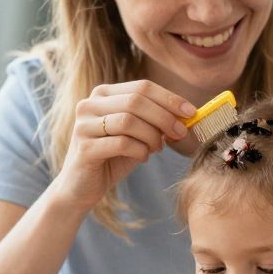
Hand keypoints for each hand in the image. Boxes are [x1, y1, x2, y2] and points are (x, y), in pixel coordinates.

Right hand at [50, 81, 196, 211]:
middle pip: (136, 101)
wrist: (82, 186)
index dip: (169, 98)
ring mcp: (83, 125)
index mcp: (103, 94)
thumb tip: (186, 116)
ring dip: (151, 136)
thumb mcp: (137, 134)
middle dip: (164, 117)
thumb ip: (155, 121)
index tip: (191, 112)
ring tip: (156, 148)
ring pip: (128, 121)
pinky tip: (142, 158)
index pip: (142, 87)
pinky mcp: (84, 148)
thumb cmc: (113, 157)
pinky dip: (140, 151)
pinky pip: (121, 143)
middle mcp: (89, 104)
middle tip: (180, 133)